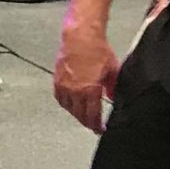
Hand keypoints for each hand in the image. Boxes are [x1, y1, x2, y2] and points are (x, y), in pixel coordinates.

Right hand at [53, 12, 117, 133]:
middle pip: (79, 115)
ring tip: (83, 115)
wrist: (80, 38)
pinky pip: (61, 100)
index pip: (92, 115)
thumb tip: (112, 97)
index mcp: (89, 91)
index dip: (96, 126)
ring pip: (69, 109)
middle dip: (87, 122)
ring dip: (76, 114)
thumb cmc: (97, 50)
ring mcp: (64, 88)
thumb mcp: (112, 69)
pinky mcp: (57, 82)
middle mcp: (74, 92)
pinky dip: (67, 104)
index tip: (100, 130)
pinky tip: (72, 104)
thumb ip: (112, 86)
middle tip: (92, 126)